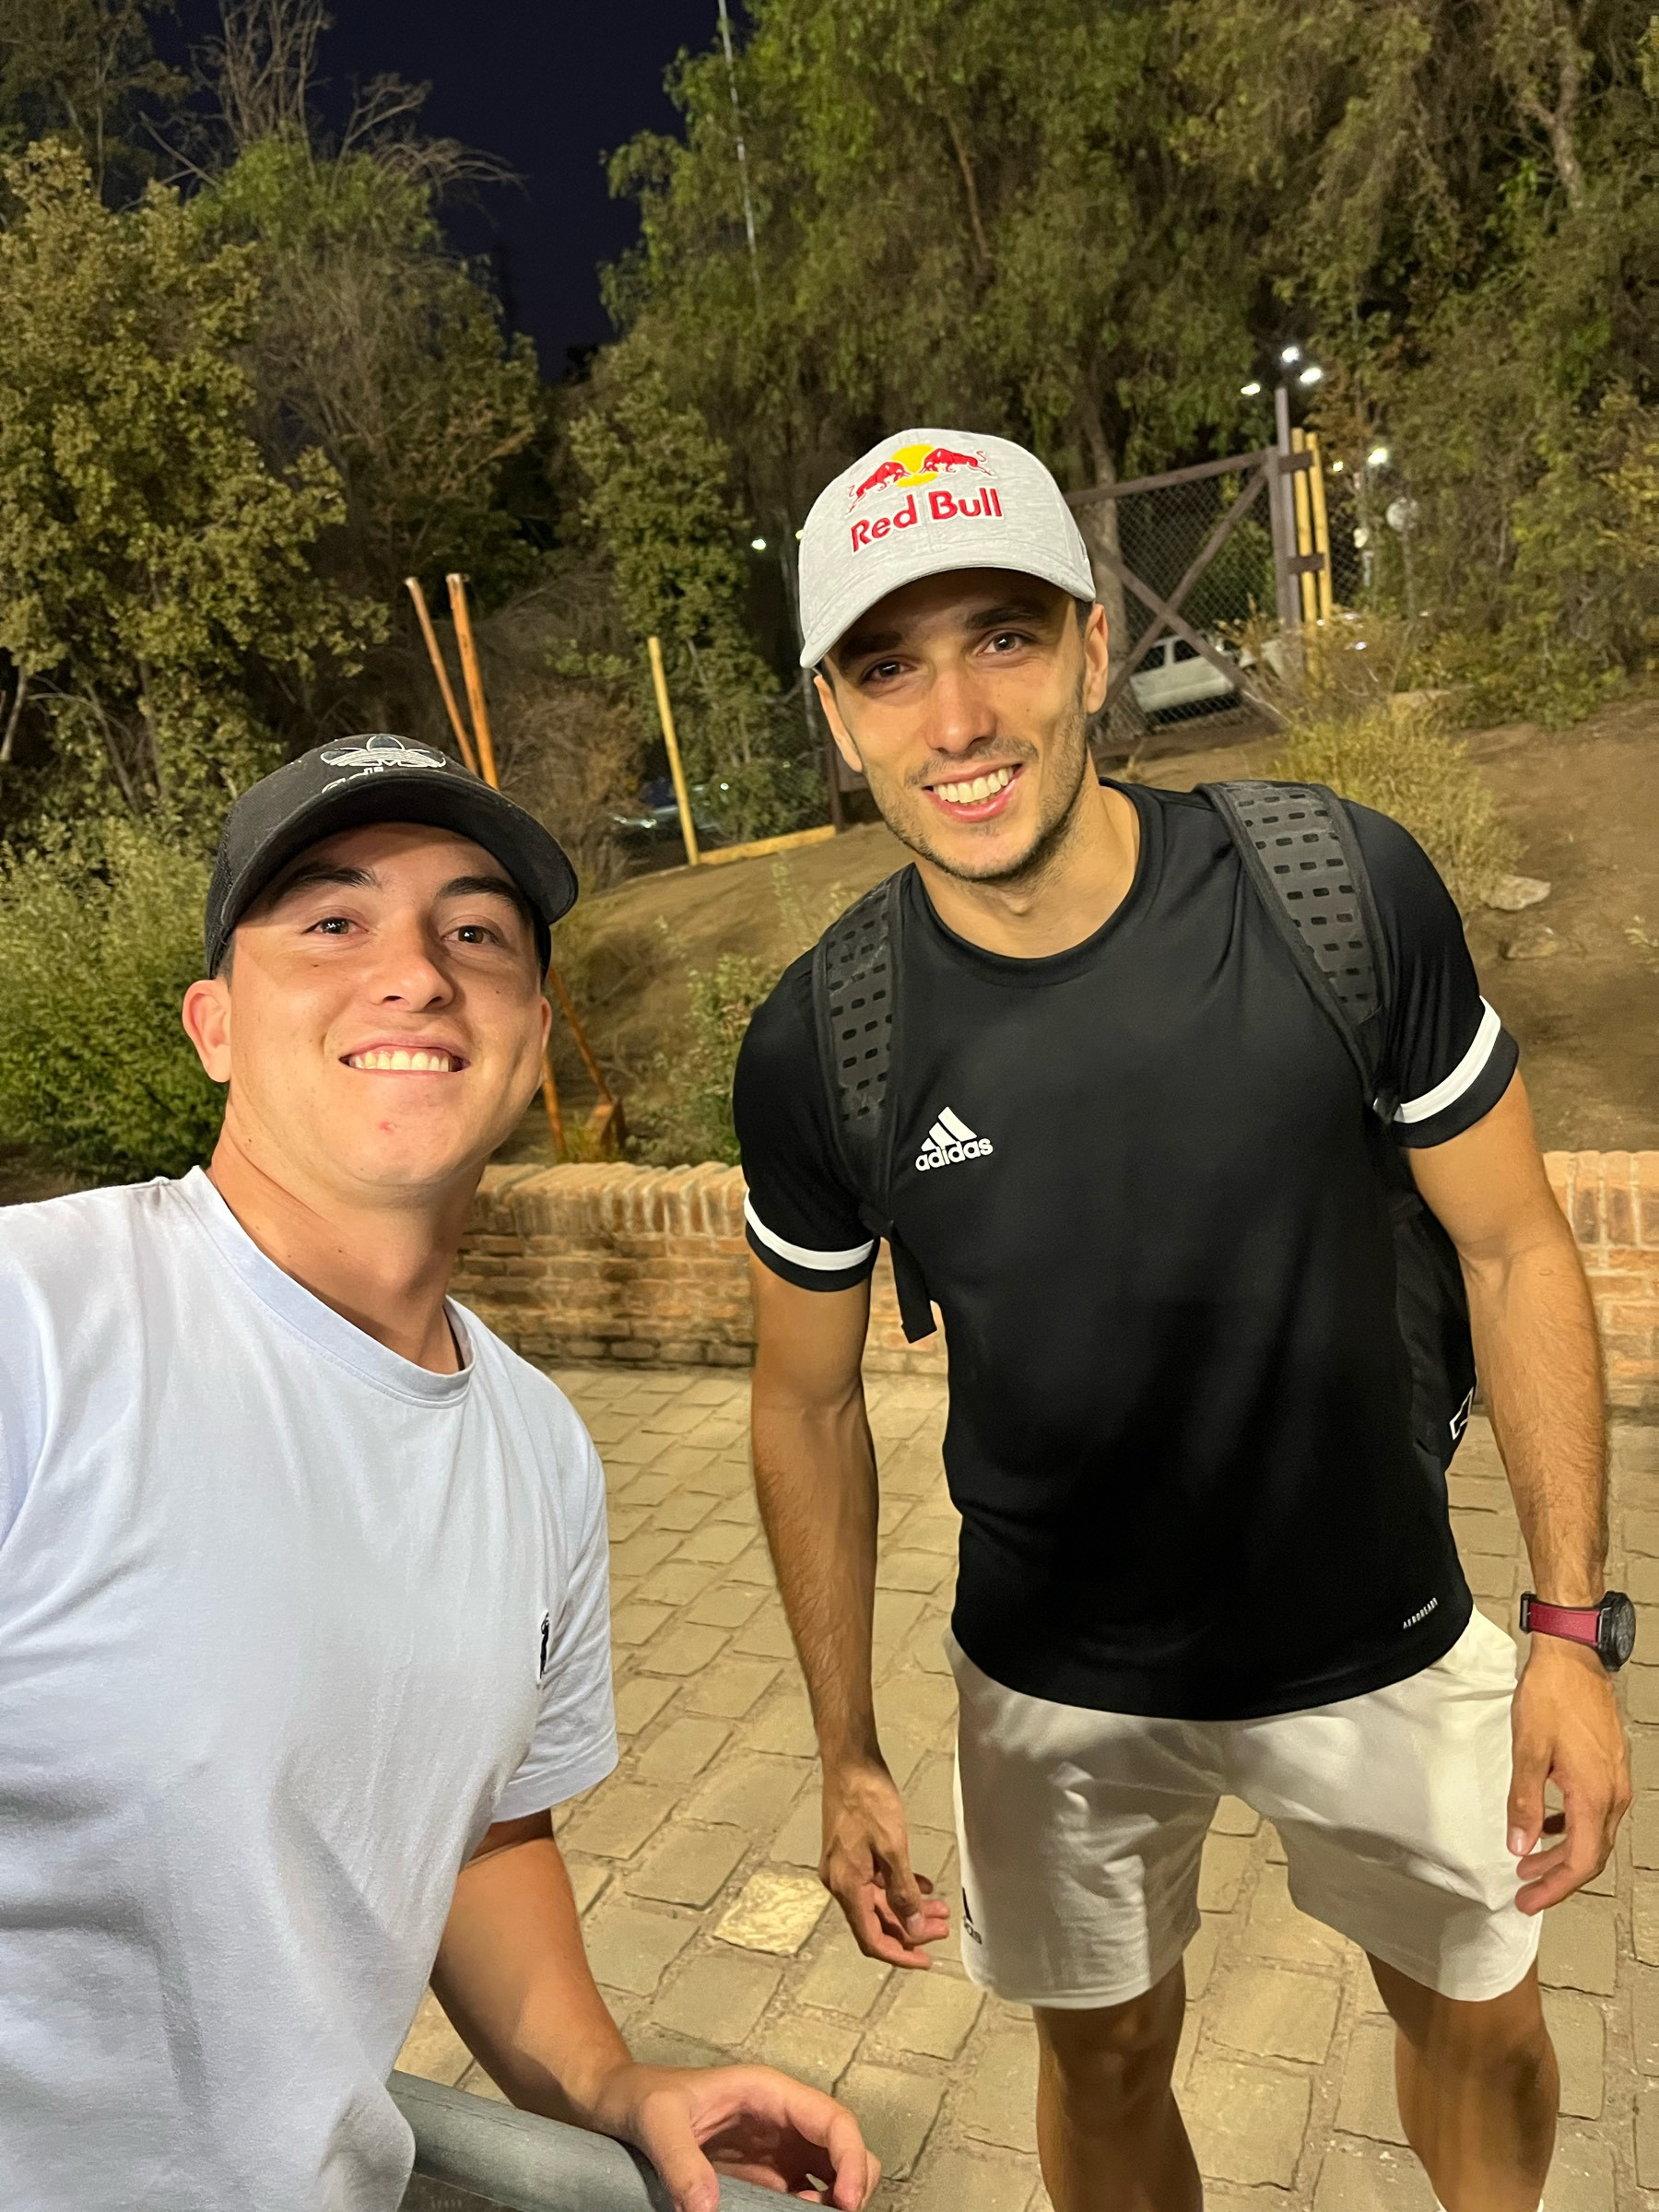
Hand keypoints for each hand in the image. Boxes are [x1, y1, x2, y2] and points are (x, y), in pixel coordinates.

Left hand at [589, 2060, 879, 2211]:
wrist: (617, 2104)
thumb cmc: (639, 2096)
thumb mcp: (657, 2121)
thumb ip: (680, 2161)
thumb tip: (707, 2210)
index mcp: (768, 2092)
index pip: (833, 2119)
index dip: (851, 2157)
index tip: (846, 2200)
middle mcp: (780, 2120)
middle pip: (843, 2147)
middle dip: (853, 2181)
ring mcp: (773, 2150)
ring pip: (830, 2174)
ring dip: (833, 2200)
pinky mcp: (761, 2178)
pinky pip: (801, 2197)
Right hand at [820, 1758, 951, 1967]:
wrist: (849, 1763)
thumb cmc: (869, 1800)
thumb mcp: (893, 1848)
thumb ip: (904, 1892)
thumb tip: (915, 1928)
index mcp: (847, 1886)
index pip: (872, 1937)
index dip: (901, 1954)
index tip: (926, 1960)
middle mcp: (840, 1883)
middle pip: (876, 1921)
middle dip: (910, 1929)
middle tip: (942, 1929)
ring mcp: (844, 1867)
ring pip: (878, 1901)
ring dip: (908, 1908)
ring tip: (940, 1909)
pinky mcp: (851, 1853)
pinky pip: (876, 1882)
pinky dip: (899, 1887)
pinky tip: (923, 1886)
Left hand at [1509, 1634, 1631, 1912]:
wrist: (1574, 1657)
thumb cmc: (1550, 1697)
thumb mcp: (1528, 1750)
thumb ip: (1524, 1802)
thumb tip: (1519, 1846)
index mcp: (1594, 1795)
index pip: (1581, 1861)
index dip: (1554, 1887)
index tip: (1527, 1901)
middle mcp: (1613, 1794)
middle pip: (1590, 1854)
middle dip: (1557, 1878)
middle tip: (1525, 1892)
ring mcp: (1615, 1781)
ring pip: (1592, 1834)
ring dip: (1562, 1853)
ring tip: (1528, 1864)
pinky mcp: (1609, 1768)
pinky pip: (1593, 1812)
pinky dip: (1570, 1828)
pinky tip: (1546, 1826)